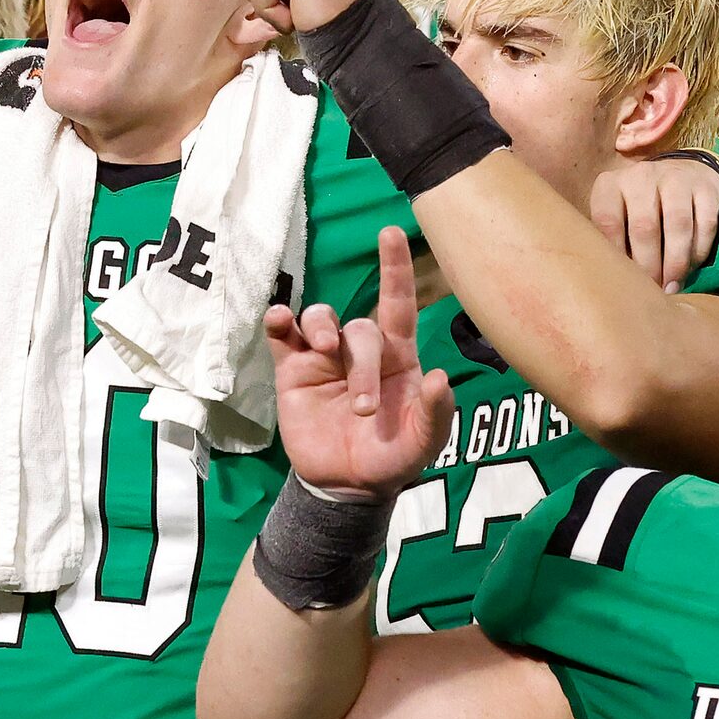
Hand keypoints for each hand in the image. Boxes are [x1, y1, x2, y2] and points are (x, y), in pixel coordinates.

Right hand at [264, 227, 449, 497]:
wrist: (347, 486)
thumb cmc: (392, 457)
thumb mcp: (424, 443)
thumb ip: (435, 413)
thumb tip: (440, 376)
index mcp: (398, 357)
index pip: (398, 303)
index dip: (395, 268)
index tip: (390, 232)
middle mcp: (360, 348)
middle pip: (359, 329)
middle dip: (361, 364)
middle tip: (363, 409)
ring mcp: (324, 356)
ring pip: (320, 319)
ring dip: (320, 329)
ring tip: (321, 351)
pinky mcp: (293, 369)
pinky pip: (283, 335)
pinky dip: (279, 320)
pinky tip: (278, 320)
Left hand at [589, 154, 718, 292]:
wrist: (682, 173)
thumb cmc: (641, 207)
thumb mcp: (618, 214)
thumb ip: (613, 240)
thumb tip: (616, 282)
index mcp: (611, 185)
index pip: (608, 222)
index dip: (617, 257)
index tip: (625, 282)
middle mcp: (641, 176)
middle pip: (644, 227)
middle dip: (649, 266)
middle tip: (653, 290)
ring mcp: (675, 178)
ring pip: (677, 225)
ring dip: (676, 262)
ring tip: (673, 286)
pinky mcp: (706, 187)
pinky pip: (705, 223)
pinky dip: (700, 250)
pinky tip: (693, 267)